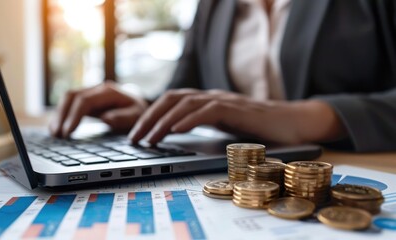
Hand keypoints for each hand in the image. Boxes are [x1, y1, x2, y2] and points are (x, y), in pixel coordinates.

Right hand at [50, 82, 147, 137]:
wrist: (141, 107)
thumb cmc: (139, 113)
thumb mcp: (136, 116)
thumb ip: (123, 117)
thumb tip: (106, 119)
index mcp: (109, 92)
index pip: (85, 100)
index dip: (74, 116)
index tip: (68, 132)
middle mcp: (97, 89)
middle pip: (72, 96)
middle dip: (62, 115)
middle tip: (57, 134)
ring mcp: (91, 93)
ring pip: (68, 98)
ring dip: (59, 115)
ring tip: (54, 133)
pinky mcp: (87, 100)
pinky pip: (70, 104)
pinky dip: (62, 115)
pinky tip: (57, 128)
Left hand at [128, 89, 345, 144]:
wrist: (294, 123)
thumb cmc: (259, 129)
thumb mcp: (225, 127)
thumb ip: (204, 127)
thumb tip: (176, 137)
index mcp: (206, 101)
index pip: (171, 102)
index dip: (151, 115)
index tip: (137, 133)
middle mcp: (212, 97)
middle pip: (172, 100)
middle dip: (149, 118)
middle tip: (134, 137)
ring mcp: (225, 101)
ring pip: (186, 105)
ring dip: (164, 121)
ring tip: (149, 138)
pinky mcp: (237, 110)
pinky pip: (208, 111)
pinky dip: (190, 119)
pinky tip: (176, 131)